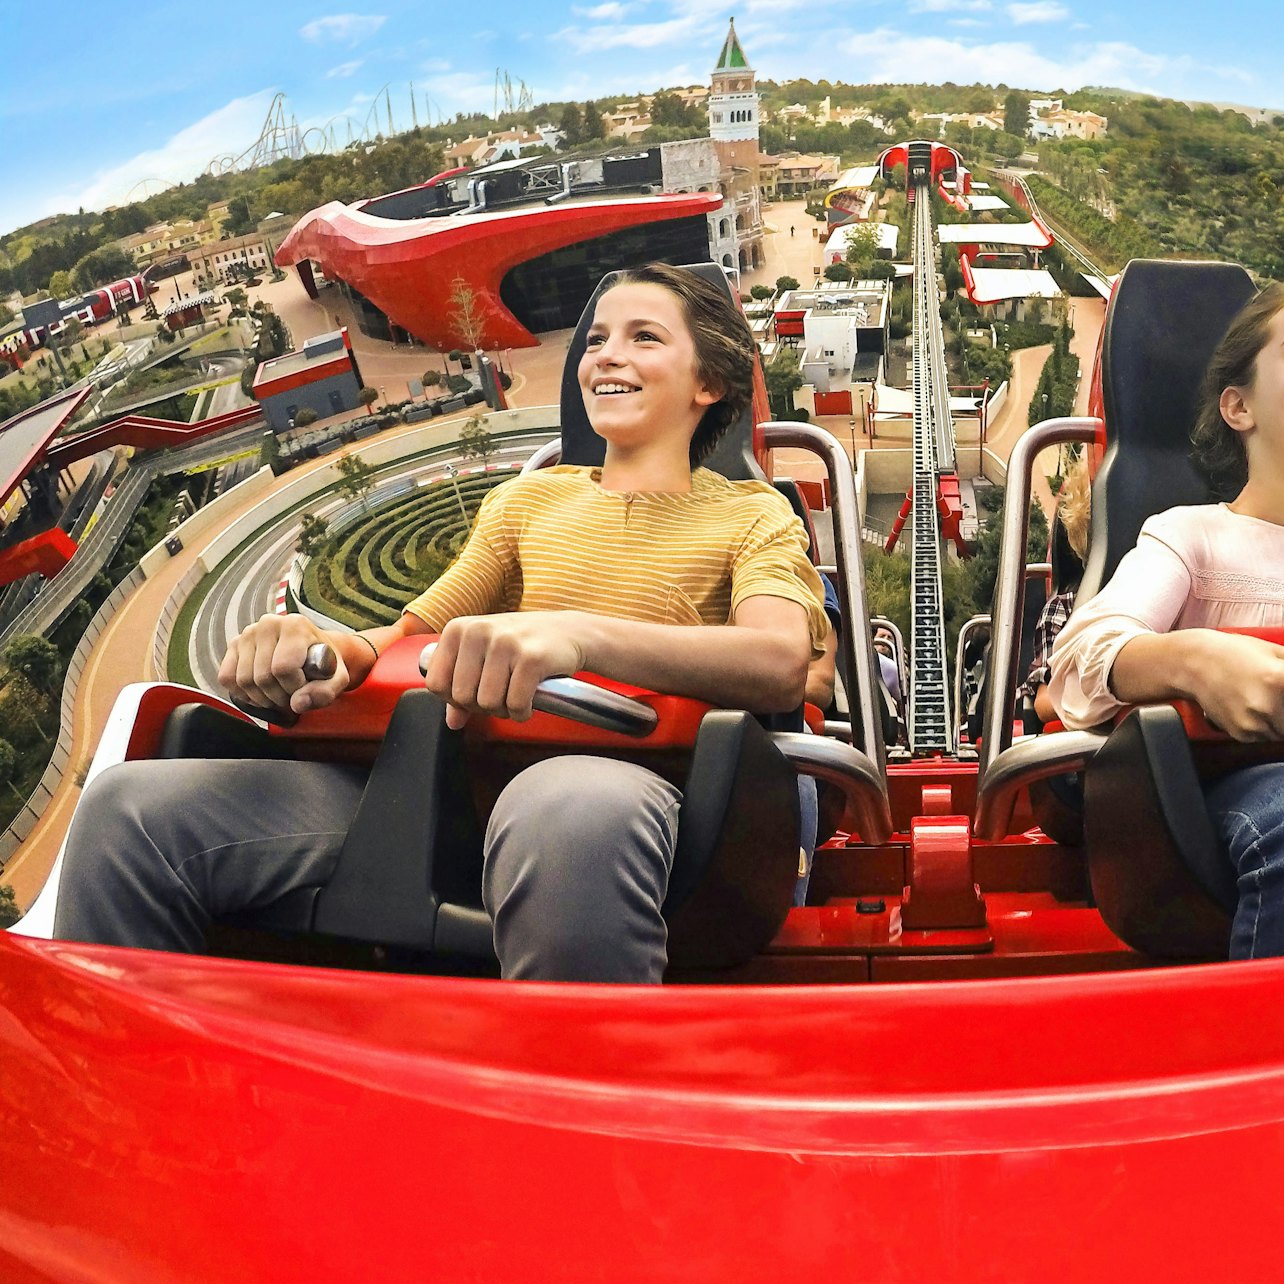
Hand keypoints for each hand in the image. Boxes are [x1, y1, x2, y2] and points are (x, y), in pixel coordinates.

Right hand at [218, 614, 349, 715]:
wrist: (313, 652)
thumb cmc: (325, 664)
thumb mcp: (338, 679)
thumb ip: (325, 692)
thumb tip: (298, 704)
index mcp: (295, 625)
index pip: (283, 668)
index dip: (293, 688)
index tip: (304, 688)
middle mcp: (268, 624)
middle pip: (262, 677)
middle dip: (278, 697)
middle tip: (291, 696)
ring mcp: (248, 633)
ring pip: (243, 681)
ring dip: (262, 698)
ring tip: (278, 694)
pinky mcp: (234, 645)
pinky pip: (227, 678)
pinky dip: (243, 693)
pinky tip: (262, 692)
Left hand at [423, 613, 587, 729]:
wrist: (568, 632)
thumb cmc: (522, 645)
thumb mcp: (485, 657)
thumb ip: (463, 687)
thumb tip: (452, 722)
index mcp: (458, 629)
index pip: (435, 683)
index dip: (454, 699)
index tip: (476, 693)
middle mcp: (478, 631)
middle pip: (462, 697)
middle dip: (482, 707)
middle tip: (501, 696)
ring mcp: (505, 643)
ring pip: (488, 703)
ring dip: (505, 710)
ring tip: (516, 696)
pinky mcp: (532, 658)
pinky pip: (516, 704)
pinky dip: (523, 712)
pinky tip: (530, 702)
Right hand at [1190, 633, 1283, 741]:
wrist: (1193, 664)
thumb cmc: (1236, 653)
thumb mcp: (1278, 653)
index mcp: (1279, 680)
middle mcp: (1268, 706)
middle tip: (1277, 695)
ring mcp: (1253, 723)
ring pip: (1283, 733)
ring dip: (1282, 721)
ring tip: (1268, 700)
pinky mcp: (1242, 734)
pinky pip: (1267, 736)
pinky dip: (1268, 726)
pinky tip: (1255, 707)